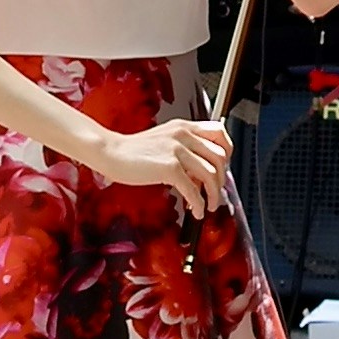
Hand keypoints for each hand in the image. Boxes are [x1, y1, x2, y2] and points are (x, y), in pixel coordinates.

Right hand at [92, 117, 232, 219]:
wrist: (111, 152)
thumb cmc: (133, 151)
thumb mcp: (164, 140)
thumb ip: (184, 149)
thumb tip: (202, 172)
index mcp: (184, 127)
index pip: (219, 133)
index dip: (227, 152)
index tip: (222, 168)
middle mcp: (183, 135)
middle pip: (220, 156)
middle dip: (222, 179)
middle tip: (215, 193)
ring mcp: (177, 150)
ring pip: (211, 174)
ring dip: (214, 195)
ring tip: (208, 206)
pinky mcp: (169, 167)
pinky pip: (193, 190)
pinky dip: (198, 204)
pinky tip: (195, 211)